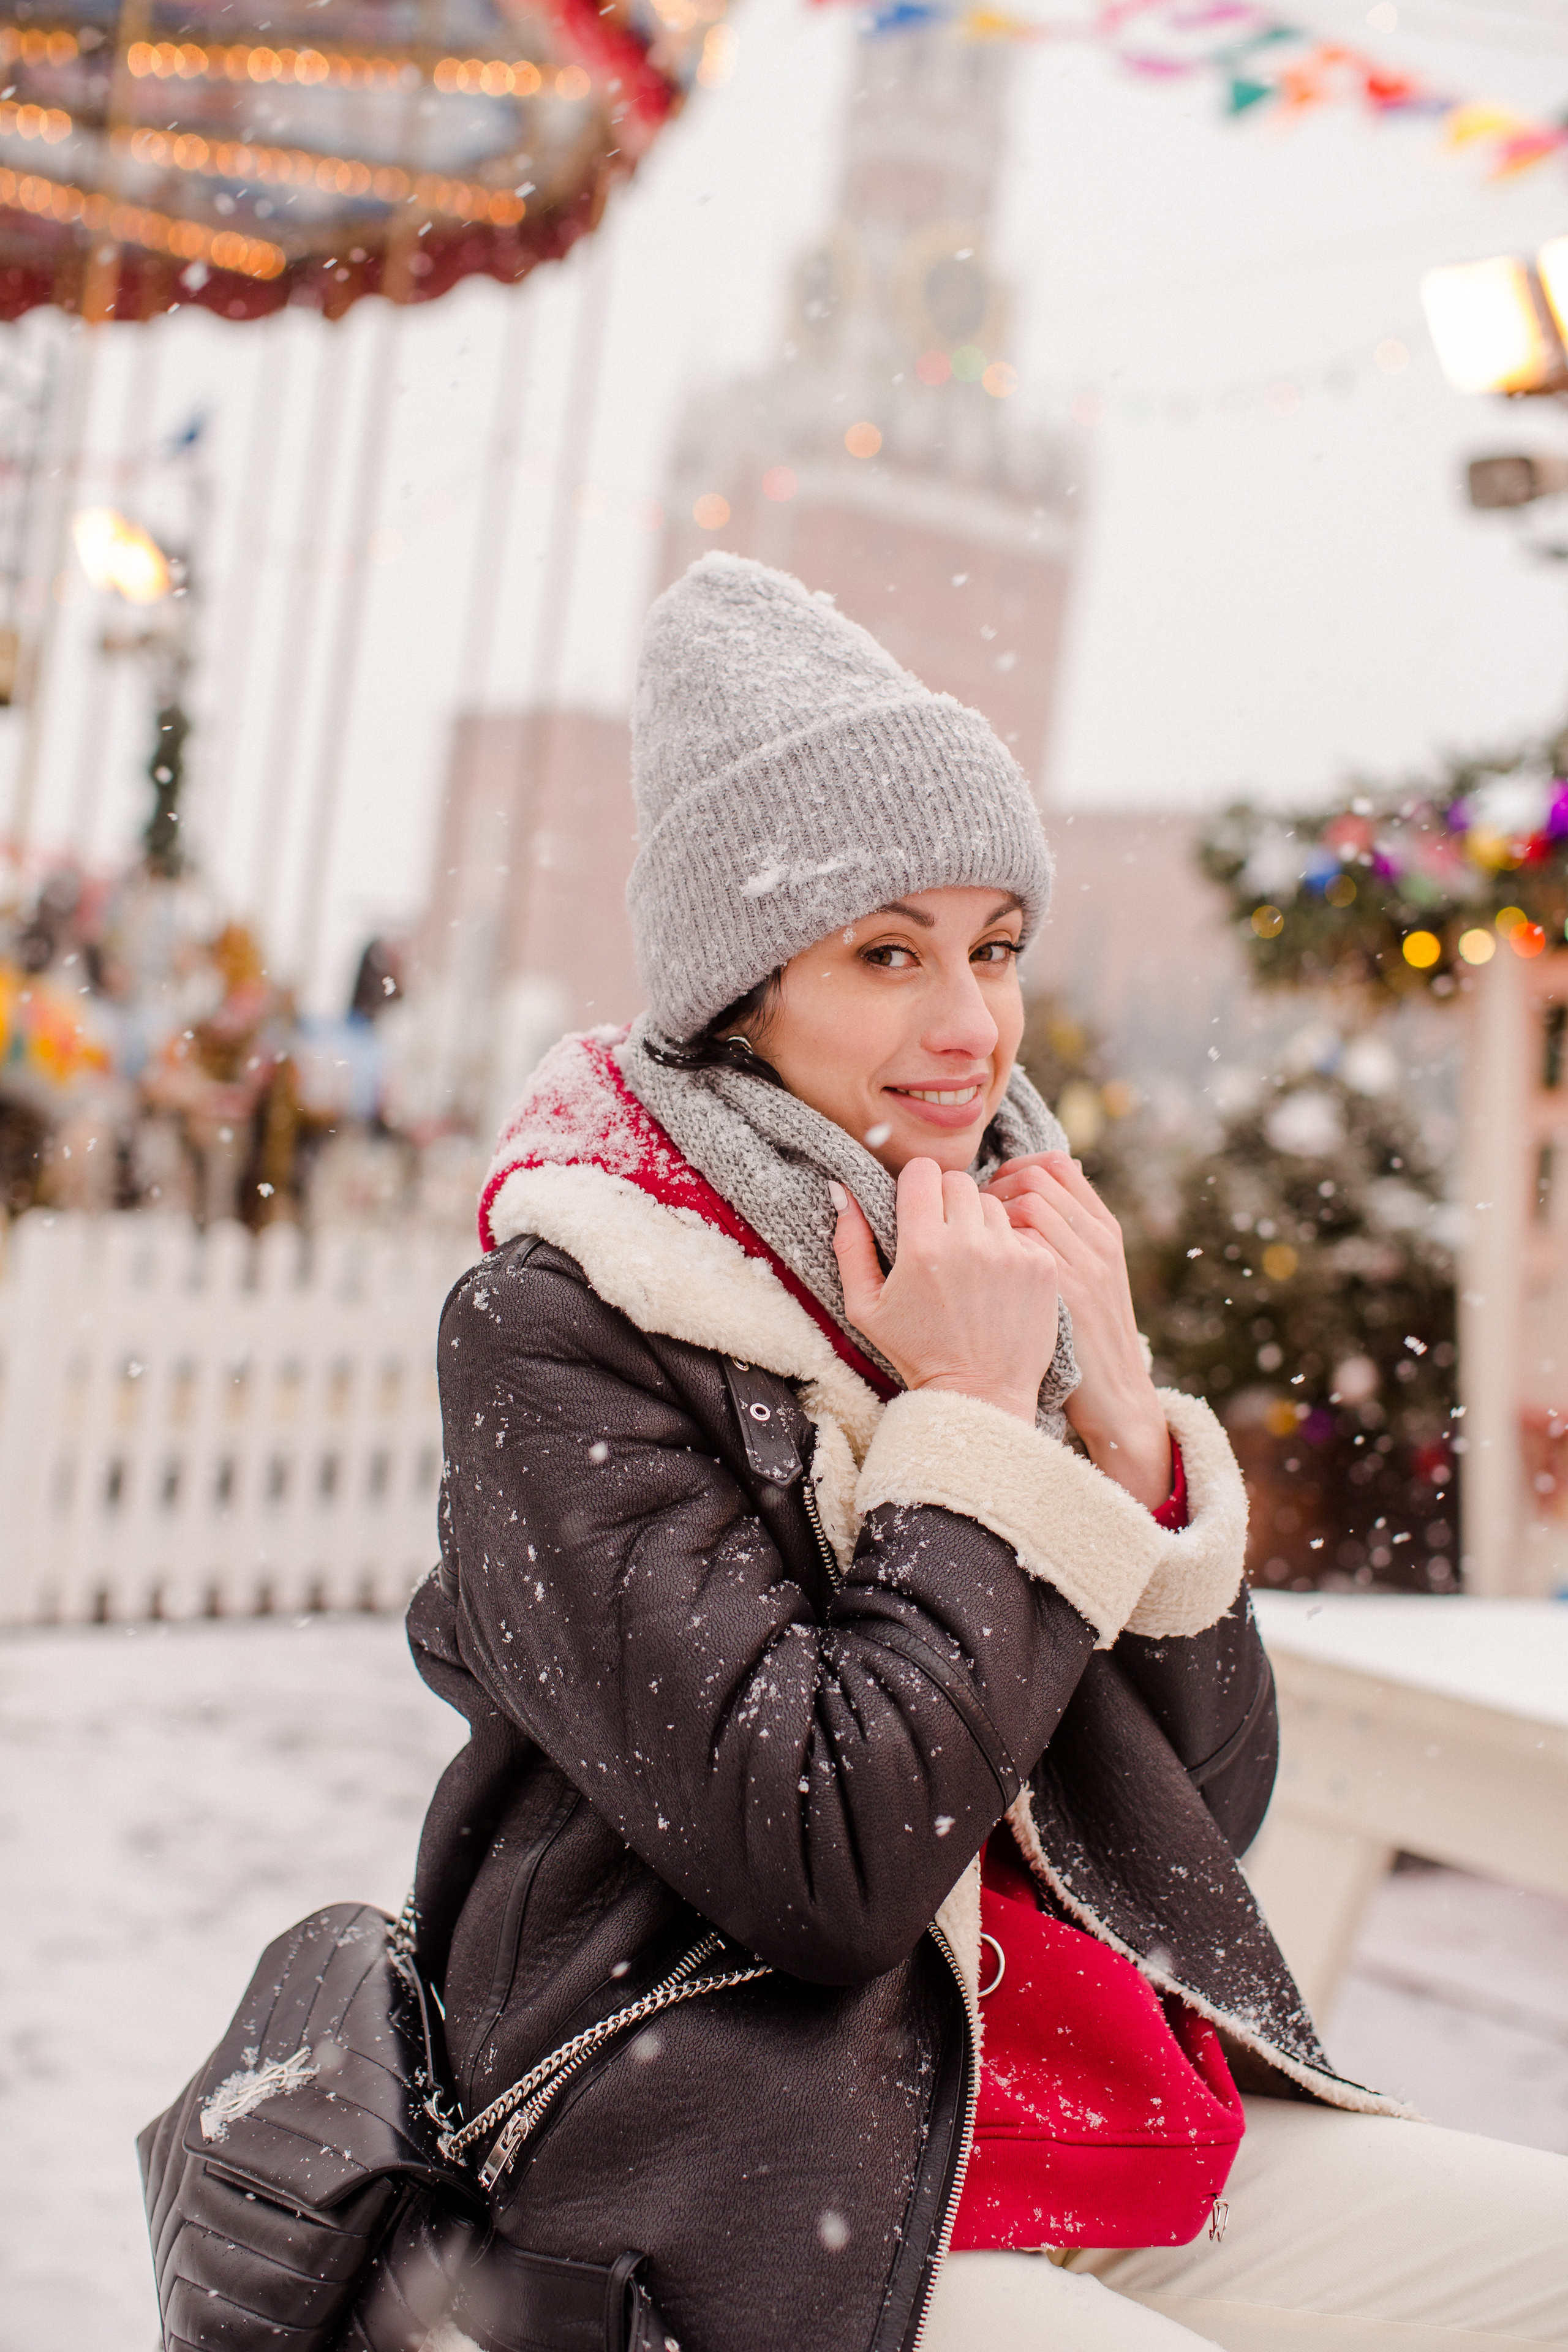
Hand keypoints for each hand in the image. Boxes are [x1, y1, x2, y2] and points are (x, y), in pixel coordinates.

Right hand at [830, 1158, 1059, 1423]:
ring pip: (991, 1204)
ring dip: (978, 1223)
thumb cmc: (916, 1351)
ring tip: (970, 1262)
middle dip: (946, 1201)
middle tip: (942, 1238)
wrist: (980, 1395)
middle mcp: (969, 1243)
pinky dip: (1008, 1247)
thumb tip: (840, 1190)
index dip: (916, 1186)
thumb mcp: (865, 1306)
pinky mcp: (1041, 1265)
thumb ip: (849, 1245)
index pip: (922, 1171)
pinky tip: (996, 1280)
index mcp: (922, 1247)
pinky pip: (1021, 1231)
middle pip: (958, 1181)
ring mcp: (1011, 1252)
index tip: (916, 1208)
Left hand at [984, 1152, 1171, 1508]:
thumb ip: (1068, 1236)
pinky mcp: (1067, 1294)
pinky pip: (1024, 1246)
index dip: (1015, 1169)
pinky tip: (976, 1268)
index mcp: (1104, 1230)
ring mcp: (1086, 1265)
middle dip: (995, 1188)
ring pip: (1029, 1205)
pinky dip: (994, 1247)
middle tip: (970, 1216)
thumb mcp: (1091, 1277)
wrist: (1116, 1397)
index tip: (989, 1191)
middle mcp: (1099, 1240)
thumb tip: (1030, 1191)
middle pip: (1038, 1178)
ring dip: (989, 1216)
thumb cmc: (1087, 1337)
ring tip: (972, 1242)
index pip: (1058, 1165)